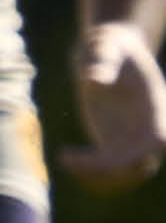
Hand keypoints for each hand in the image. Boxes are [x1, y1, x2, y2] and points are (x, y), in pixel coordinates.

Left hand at [67, 22, 165, 188]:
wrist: (111, 50)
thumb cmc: (110, 45)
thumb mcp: (105, 45)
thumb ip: (103, 58)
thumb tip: (93, 78)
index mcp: (154, 107)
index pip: (156, 140)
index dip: (138, 155)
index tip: (105, 157)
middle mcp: (149, 127)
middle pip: (140, 165)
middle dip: (111, 172)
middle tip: (71, 159)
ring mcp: (133, 137)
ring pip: (127, 174)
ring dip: (100, 177)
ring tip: (66, 159)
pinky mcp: (115, 142)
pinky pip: (110, 168)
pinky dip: (92, 172)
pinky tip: (66, 157)